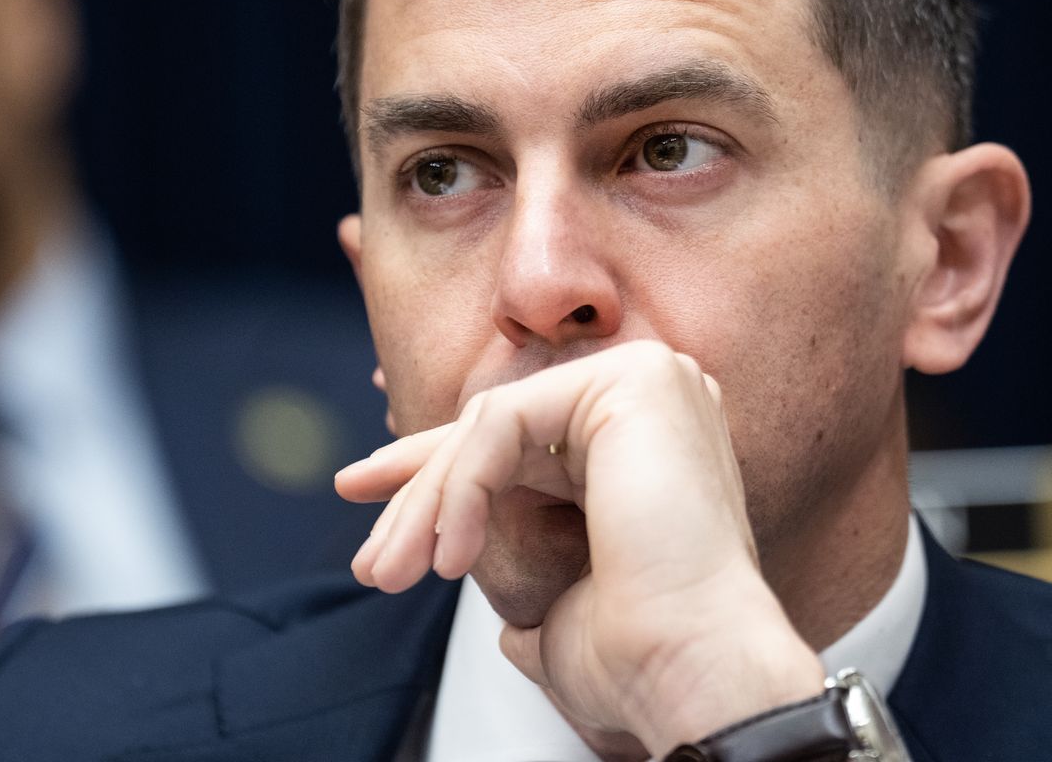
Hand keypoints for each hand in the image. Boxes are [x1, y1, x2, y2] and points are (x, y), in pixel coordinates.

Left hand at [335, 340, 823, 753]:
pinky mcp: (631, 381)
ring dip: (429, 502)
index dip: (436, 470)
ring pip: (492, 424)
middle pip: (499, 428)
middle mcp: (657, 396)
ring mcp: (650, 379)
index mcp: (647, 441)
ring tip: (393, 572)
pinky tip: (451, 556)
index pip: (519, 440)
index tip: (361, 494)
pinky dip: (462, 489)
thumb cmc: (641, 656)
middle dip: (418, 491)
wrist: (690, 671)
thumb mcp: (557, 606)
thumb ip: (535, 587)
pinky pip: (504, 423)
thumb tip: (511, 634)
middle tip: (370, 559)